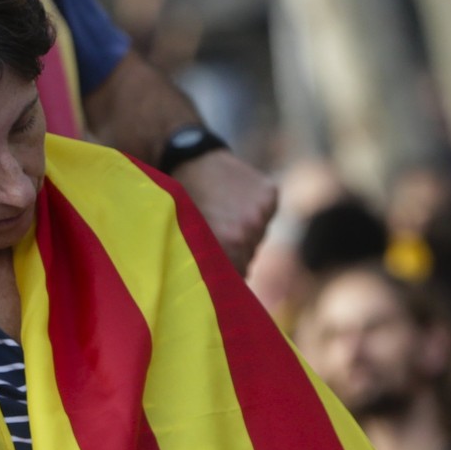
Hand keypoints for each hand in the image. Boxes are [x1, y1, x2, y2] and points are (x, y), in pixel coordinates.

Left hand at [171, 149, 277, 273]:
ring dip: (244, 234)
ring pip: (257, 238)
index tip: (216, 273)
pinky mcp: (270, 194)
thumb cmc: (179, 203)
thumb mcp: (185, 237)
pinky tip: (235, 202)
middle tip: (214, 239)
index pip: (238, 276)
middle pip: (248, 258)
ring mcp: (262, 210)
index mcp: (228, 242)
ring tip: (221, 217)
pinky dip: (254, 212)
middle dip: (234, 254)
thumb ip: (204, 264)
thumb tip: (220, 291)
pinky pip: (266, 215)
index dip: (226, 276)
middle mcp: (249, 228)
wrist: (190, 159)